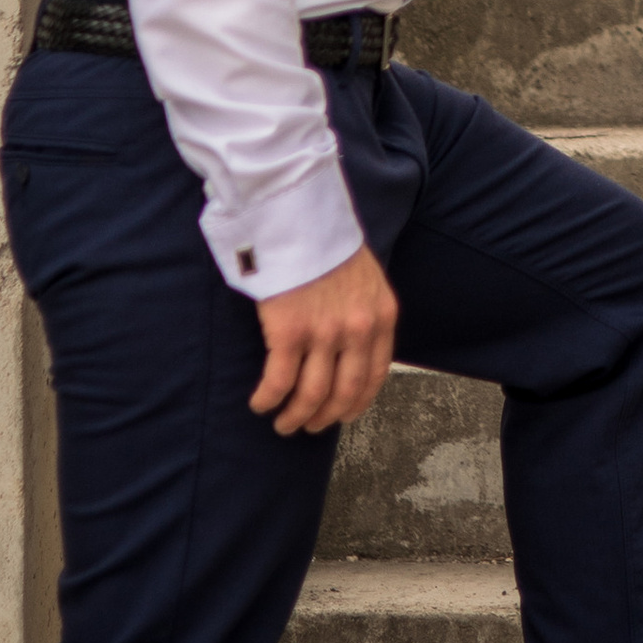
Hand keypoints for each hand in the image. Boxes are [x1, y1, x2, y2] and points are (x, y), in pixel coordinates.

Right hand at [250, 244, 398, 434]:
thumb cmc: (325, 241)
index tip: (342, 415)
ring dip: (296, 417)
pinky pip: (279, 382)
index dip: (357, 403)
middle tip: (307, 426)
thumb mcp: (365, 276)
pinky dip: (268, 399)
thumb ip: (365, 311)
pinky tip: (260, 403)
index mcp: (382, 316)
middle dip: (325, 417)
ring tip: (283, 423)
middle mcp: (359, 330)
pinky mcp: (290, 332)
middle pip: (345, 392)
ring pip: (312, 395)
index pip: (376, 375)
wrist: (299, 215)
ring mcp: (326, 332)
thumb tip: (353, 346)